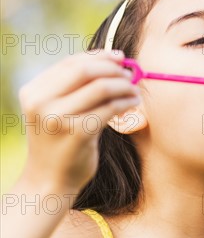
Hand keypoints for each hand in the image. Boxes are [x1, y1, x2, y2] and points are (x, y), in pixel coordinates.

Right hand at [18, 49, 139, 191]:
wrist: (48, 180)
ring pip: (102, 87)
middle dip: (113, 70)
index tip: (120, 57)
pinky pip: (110, 108)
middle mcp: (41, 102)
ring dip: (124, 86)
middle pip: (87, 70)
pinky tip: (133, 104)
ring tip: (135, 91)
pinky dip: (126, 102)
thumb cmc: (59, 142)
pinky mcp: (78, 132)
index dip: (100, 56)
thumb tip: (113, 61)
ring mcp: (58, 118)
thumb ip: (73, 87)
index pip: (71, 62)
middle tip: (130, 75)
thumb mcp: (55, 110)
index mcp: (34, 92)